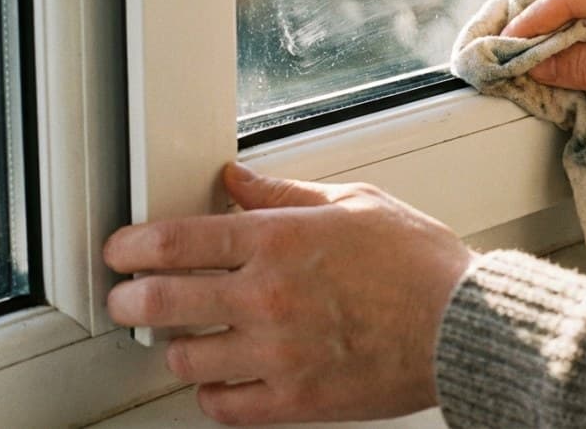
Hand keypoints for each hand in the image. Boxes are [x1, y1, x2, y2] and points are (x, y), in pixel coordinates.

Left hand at [103, 163, 472, 424]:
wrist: (465, 326)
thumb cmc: (420, 264)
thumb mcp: (356, 203)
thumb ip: (284, 192)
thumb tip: (235, 179)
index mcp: (279, 240)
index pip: (174, 241)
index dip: (130, 245)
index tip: (121, 251)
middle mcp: (267, 297)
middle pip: (159, 302)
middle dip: (130, 298)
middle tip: (130, 297)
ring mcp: (277, 355)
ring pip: (185, 359)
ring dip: (178, 345)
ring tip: (189, 336)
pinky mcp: (295, 402)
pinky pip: (222, 407)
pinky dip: (212, 392)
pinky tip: (223, 376)